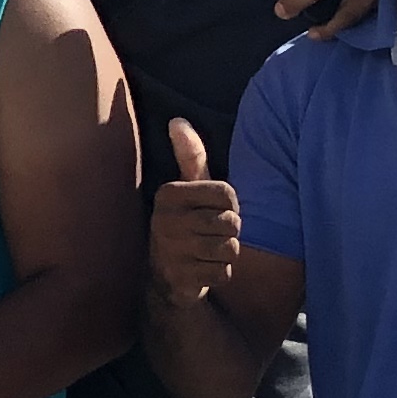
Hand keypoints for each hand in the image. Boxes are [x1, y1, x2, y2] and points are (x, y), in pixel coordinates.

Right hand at [147, 119, 240, 303]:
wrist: (165, 274)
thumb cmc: (186, 223)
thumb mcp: (188, 189)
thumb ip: (189, 156)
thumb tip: (177, 120)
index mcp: (169, 193)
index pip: (228, 194)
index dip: (231, 206)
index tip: (214, 211)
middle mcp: (165, 219)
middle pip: (231, 223)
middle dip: (229, 233)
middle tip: (210, 235)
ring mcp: (171, 250)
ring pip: (229, 249)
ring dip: (225, 254)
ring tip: (207, 252)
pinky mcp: (179, 277)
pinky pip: (223, 273)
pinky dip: (220, 274)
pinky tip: (203, 269)